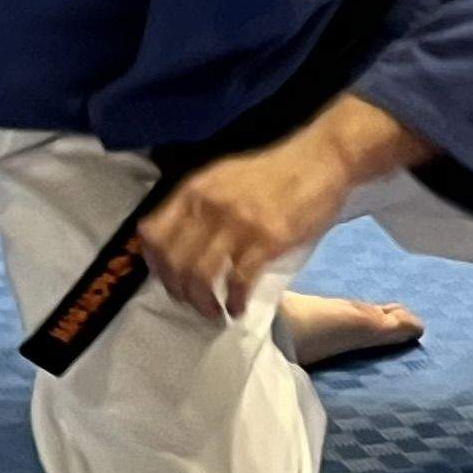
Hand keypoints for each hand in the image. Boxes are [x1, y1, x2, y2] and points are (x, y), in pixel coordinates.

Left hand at [137, 136, 343, 325]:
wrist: (320, 160)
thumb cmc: (273, 173)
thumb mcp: (224, 178)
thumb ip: (199, 205)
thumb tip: (179, 244)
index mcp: (194, 189)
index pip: (152, 233)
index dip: (154, 263)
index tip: (167, 280)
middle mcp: (208, 205)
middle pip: (174, 261)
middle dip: (179, 291)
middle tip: (192, 304)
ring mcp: (237, 223)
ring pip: (200, 276)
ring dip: (203, 303)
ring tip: (214, 312)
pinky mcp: (267, 240)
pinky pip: (239, 281)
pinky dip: (235, 301)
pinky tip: (239, 309)